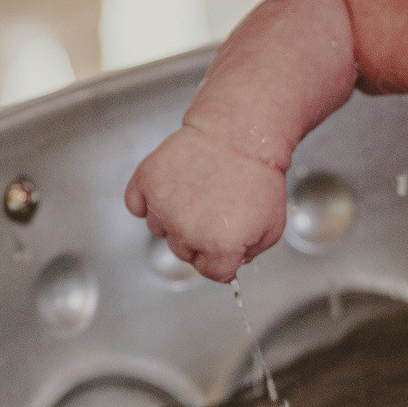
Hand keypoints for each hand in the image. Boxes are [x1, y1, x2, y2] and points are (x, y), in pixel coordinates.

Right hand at [124, 124, 289, 282]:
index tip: (226, 242)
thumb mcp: (272, 224)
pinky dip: (147, 201)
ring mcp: (163, 206)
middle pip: (184, 252)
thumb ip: (250, 252)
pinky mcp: (147, 182)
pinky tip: (169, 191)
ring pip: (160, 229)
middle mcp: (187, 231)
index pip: (212, 272)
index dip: (223, 258)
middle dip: (200, 238)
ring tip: (197, 192)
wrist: (241, 134)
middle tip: (215, 210)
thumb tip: (231, 264)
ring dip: (174, 218)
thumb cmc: (258, 174)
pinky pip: (136, 205)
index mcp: (219, 246)